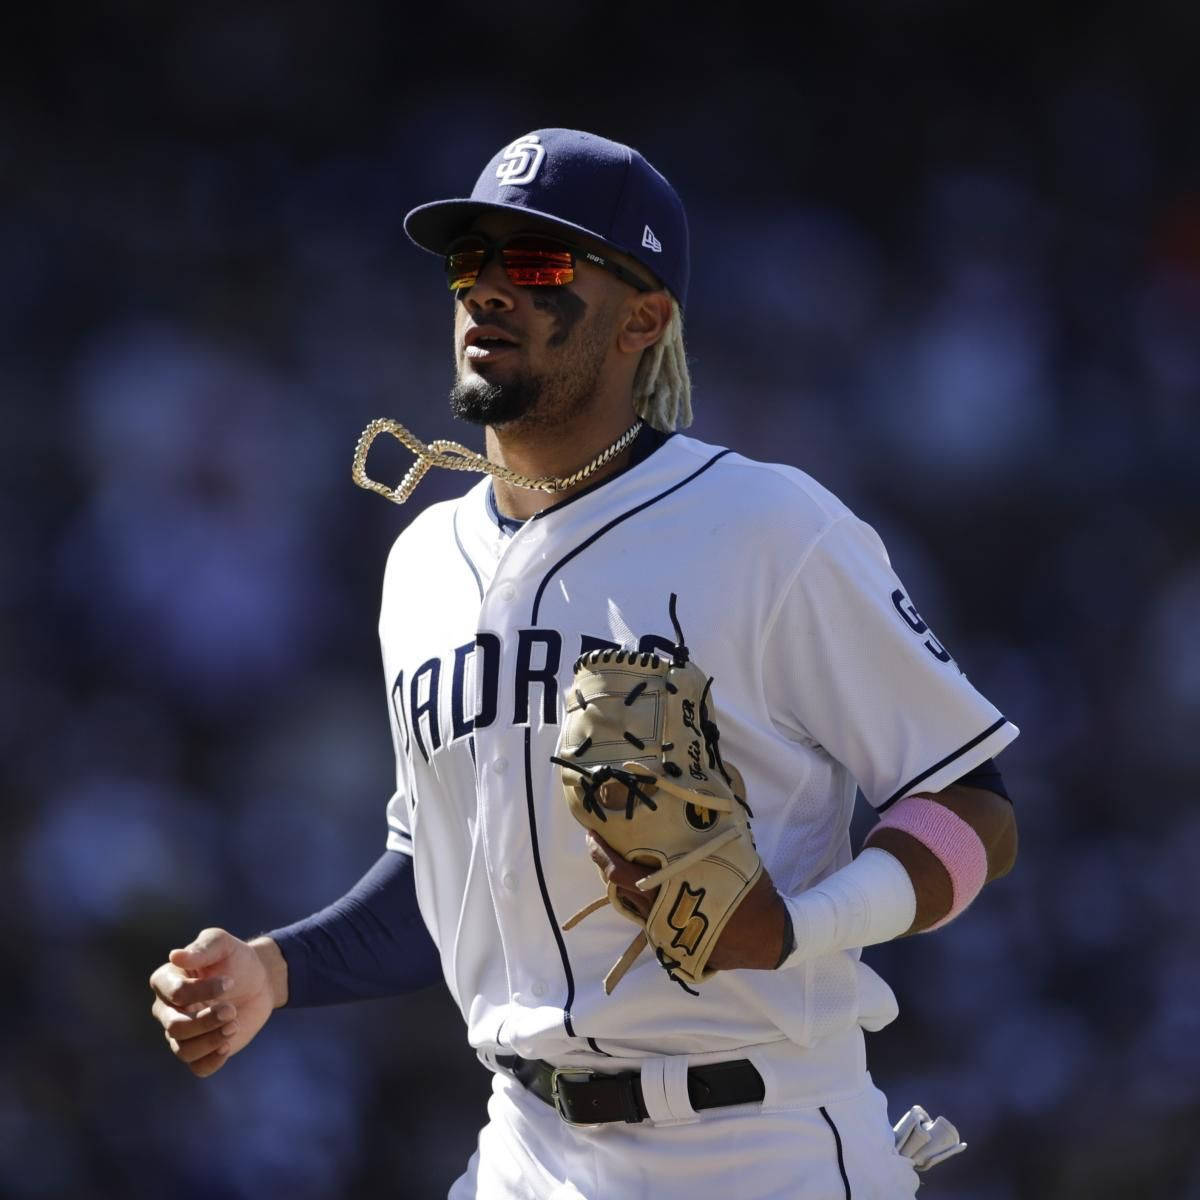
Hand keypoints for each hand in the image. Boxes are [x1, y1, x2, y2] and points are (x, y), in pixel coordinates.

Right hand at [148, 928, 285, 1077]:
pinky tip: (227, 1045)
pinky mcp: (200, 1050)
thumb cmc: (235, 959)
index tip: (230, 981)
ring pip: (184, 1049)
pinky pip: (197, 1067)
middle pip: (175, 1026)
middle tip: (232, 1010)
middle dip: (206, 1020)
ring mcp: (182, 1033)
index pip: (175, 994)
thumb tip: (175, 956)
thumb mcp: (222, 944)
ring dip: (211, 1040)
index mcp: (167, 982)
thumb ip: (202, 948)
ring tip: (234, 1024)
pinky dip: (212, 1061)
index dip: (203, 990)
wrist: (259, 980)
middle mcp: (168, 1010)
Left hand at [586, 833, 788, 971]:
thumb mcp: (732, 854)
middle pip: (617, 889)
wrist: (768, 938)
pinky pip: (645, 918)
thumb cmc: (751, 892)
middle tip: (599, 843)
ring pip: (629, 905)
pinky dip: (639, 899)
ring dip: (621, 882)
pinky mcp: (670, 944)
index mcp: (669, 890)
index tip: (591, 835)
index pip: (619, 873)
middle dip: (605, 864)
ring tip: (619, 858)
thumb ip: (709, 833)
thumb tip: (698, 798)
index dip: (601, 854)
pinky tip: (647, 883)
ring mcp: (663, 933)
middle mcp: (659, 914)